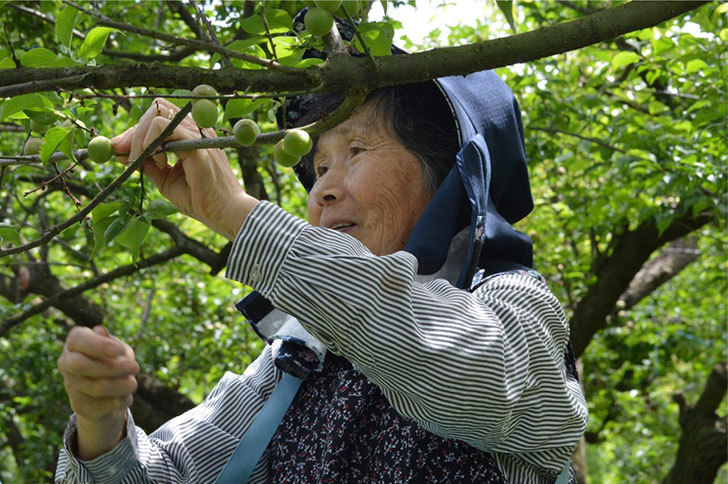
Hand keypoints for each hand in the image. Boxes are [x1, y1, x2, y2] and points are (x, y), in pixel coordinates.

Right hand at [57, 325, 138, 458]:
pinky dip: (120, 400)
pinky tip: (126, 396)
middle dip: (111, 367)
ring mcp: (70, 385)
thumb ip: (110, 341)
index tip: (119, 350)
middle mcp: (66, 362)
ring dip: (120, 385)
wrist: (109, 391)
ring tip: (133, 384)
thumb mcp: (117, 348)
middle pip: (80, 365)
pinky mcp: (79, 405)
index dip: (99, 345)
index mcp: (74, 342)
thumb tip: (100, 330)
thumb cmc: (114, 360)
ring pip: (95, 387)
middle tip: (135, 367)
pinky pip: (102, 405)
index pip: (78, 340)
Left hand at [112, 98, 256, 239]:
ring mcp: (196, 132)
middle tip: (123, 154)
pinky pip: (161, 126)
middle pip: (155, 109)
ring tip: (143, 161)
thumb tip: (120, 153)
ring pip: (156, 114)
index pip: (158, 117)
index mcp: (189, 134)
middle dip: (133, 132)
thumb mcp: (164, 178)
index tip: (118, 149)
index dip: (135, 131)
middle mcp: (194, 128)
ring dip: (139, 138)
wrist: (221, 212)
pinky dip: (150, 142)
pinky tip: (159, 163)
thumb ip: (147, 163)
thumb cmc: (198, 198)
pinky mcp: (194, 141)